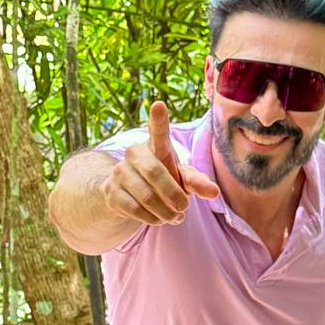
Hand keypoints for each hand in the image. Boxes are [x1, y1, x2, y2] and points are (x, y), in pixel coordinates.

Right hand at [101, 101, 219, 225]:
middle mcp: (134, 153)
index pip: (157, 131)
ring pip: (146, 196)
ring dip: (165, 212)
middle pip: (155, 173)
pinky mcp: (110, 191)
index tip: (159, 105)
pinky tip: (158, 219)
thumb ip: (196, 182)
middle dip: (174, 195)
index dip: (158, 119)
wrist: (127, 193)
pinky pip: (135, 209)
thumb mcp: (181, 178)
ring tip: (174, 217)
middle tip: (184, 208)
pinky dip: (152, 219)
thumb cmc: (162, 180)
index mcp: (156, 146)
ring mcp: (119, 172)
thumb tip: (214, 192)